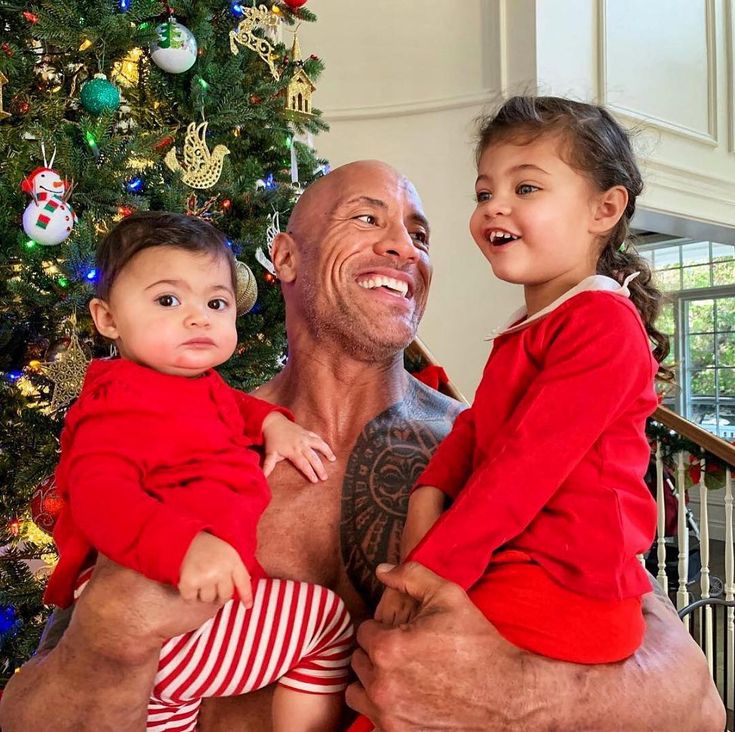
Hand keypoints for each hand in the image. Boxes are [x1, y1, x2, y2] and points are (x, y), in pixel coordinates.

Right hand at [178, 532, 251, 605]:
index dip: (247, 596)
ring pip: (207, 599)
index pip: (243, 583)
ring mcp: (205, 577)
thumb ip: (236, 571)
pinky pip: (190, 598)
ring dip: (202, 594)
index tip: (248, 605)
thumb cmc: (208, 546)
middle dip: (218, 593)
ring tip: (199, 579)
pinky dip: (188, 594)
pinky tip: (189, 582)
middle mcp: (221, 570)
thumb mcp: (228, 553)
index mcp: (233, 560)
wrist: (186, 535)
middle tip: (209, 583)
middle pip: (224, 596)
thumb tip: (243, 596)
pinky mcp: (189, 582)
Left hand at [261, 412, 335, 482]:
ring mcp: (305, 437)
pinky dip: (322, 442)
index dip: (310, 472)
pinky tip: (326, 448)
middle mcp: (301, 444)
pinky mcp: (306, 432)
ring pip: (319, 445)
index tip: (315, 480)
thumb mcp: (270, 454)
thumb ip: (268, 467)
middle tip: (325, 477)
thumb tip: (262, 478)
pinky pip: (317, 437)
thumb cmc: (272, 440)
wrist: (273, 422)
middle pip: (313, 458)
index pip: (304, 464)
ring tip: (333, 459)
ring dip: (327, 452)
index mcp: (293, 451)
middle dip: (320, 468)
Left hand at [347, 562, 518, 730]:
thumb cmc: (479, 645)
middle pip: (359, 662)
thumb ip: (410, 576)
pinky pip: (373, 722)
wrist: (510, 697)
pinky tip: (405, 702)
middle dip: (377, 655)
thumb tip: (382, 570)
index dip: (383, 628)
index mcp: (388, 648)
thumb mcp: (448, 596)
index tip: (403, 633)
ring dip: (372, 684)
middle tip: (404, 654)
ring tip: (398, 678)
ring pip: (358, 693)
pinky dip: (384, 711)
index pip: (364, 631)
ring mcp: (389, 716)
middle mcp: (382, 685)